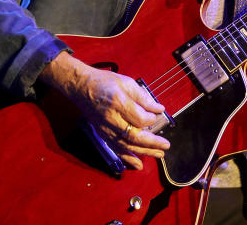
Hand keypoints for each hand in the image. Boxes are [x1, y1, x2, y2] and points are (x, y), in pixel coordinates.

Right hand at [40, 52, 170, 169]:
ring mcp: (105, 129)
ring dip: (144, 152)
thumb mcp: (126, 82)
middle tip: (166, 145)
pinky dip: (128, 158)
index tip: (157, 114)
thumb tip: (158, 108)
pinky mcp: (102, 134)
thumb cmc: (103, 82)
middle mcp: (111, 119)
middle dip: (152, 143)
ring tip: (159, 154)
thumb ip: (143, 97)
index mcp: (118, 103)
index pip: (139, 118)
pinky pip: (116, 149)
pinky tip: (139, 165)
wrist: (81, 87)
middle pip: (134, 136)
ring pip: (126, 145)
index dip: (151, 119)